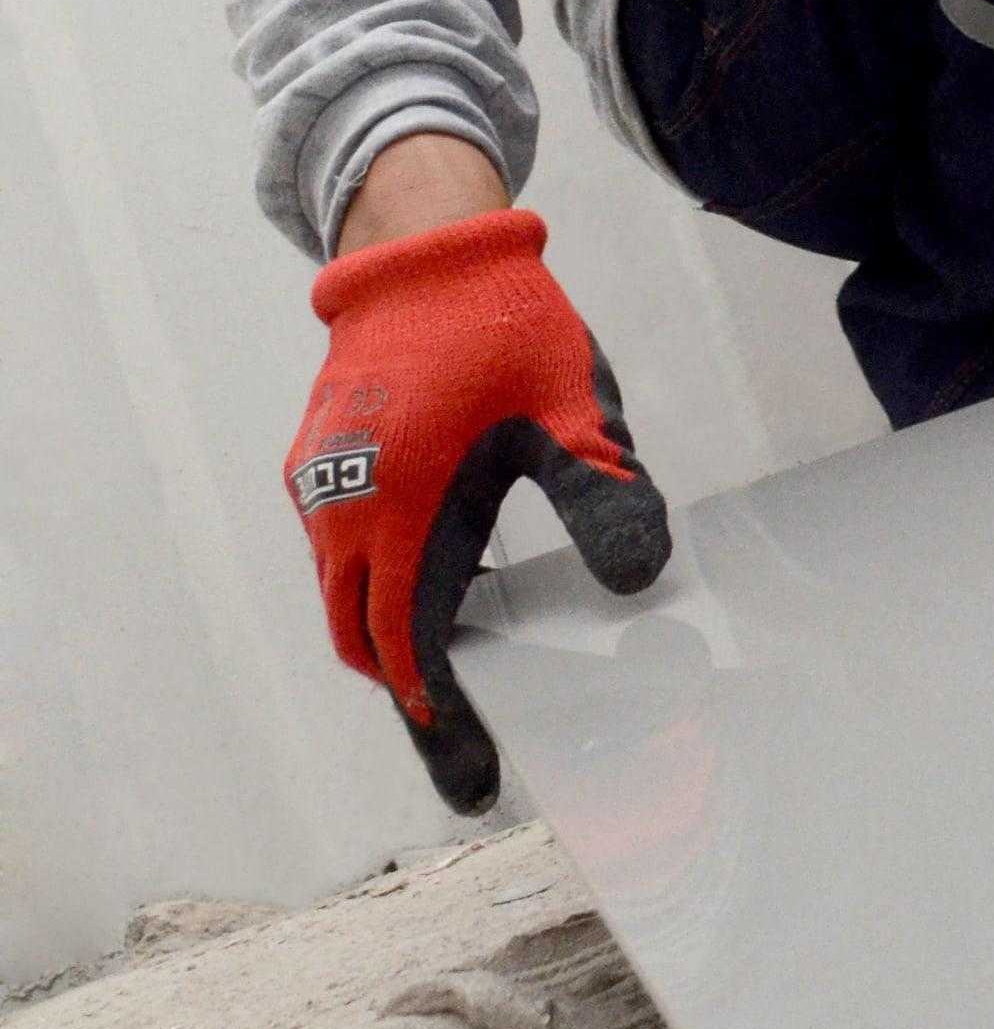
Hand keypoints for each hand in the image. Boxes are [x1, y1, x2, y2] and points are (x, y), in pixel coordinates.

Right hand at [284, 209, 670, 811]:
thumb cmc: (506, 324)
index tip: (472, 779)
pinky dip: (379, 593)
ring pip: (344, 600)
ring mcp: (322, 486)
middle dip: (413, 697)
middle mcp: (343, 507)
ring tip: (462, 679)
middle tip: (471, 744)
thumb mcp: (575, 410)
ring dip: (393, 642)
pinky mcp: (321, 465)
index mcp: (402, 505)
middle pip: (364, 640)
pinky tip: (445, 592)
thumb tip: (638, 580)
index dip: (440, 720)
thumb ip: (605, 497)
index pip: (411, 646)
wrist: (429, 248)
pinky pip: (339, 557)